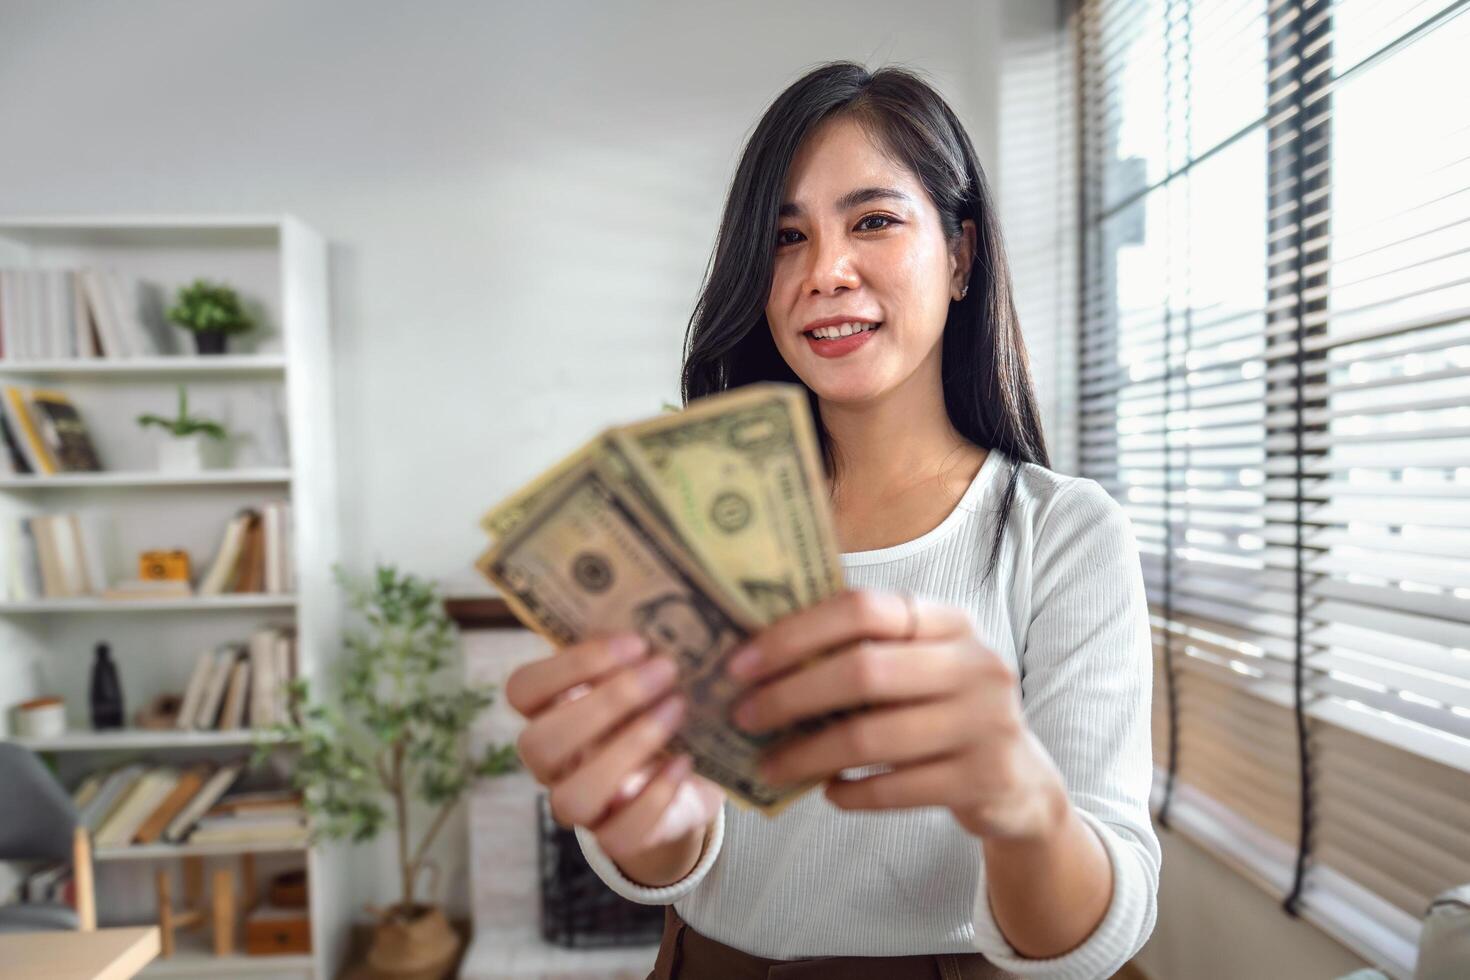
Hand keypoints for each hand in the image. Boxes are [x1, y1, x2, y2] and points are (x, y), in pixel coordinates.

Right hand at [505, 632, 725, 865]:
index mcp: (548, 710)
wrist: (686, 774)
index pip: (522, 690)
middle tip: (665, 670)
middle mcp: (553, 762)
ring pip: (572, 797)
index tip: (635, 642)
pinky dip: (657, 795)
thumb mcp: (643, 674)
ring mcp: (581, 806)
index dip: (572, 664)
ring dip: (629, 747)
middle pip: (539, 744)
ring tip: (678, 709)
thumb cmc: (655, 708)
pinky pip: (621, 833)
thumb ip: (631, 650)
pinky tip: (685, 761)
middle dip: (605, 703)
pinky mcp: (618, 837)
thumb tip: (651, 615)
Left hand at [726, 589, 1069, 841]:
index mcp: (949, 621)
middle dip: (789, 695)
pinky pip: (895, 789)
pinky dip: (850, 793)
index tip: (741, 663)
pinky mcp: (985, 778)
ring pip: (872, 737)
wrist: (1020, 781)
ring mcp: (986, 722)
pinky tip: (827, 791)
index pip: (864, 607)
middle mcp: (975, 663)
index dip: (795, 633)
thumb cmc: (943, 713)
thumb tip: (758, 655)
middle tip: (742, 716)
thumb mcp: (919, 667)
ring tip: (769, 765)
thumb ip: (862, 651)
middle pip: (863, 670)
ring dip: (806, 754)